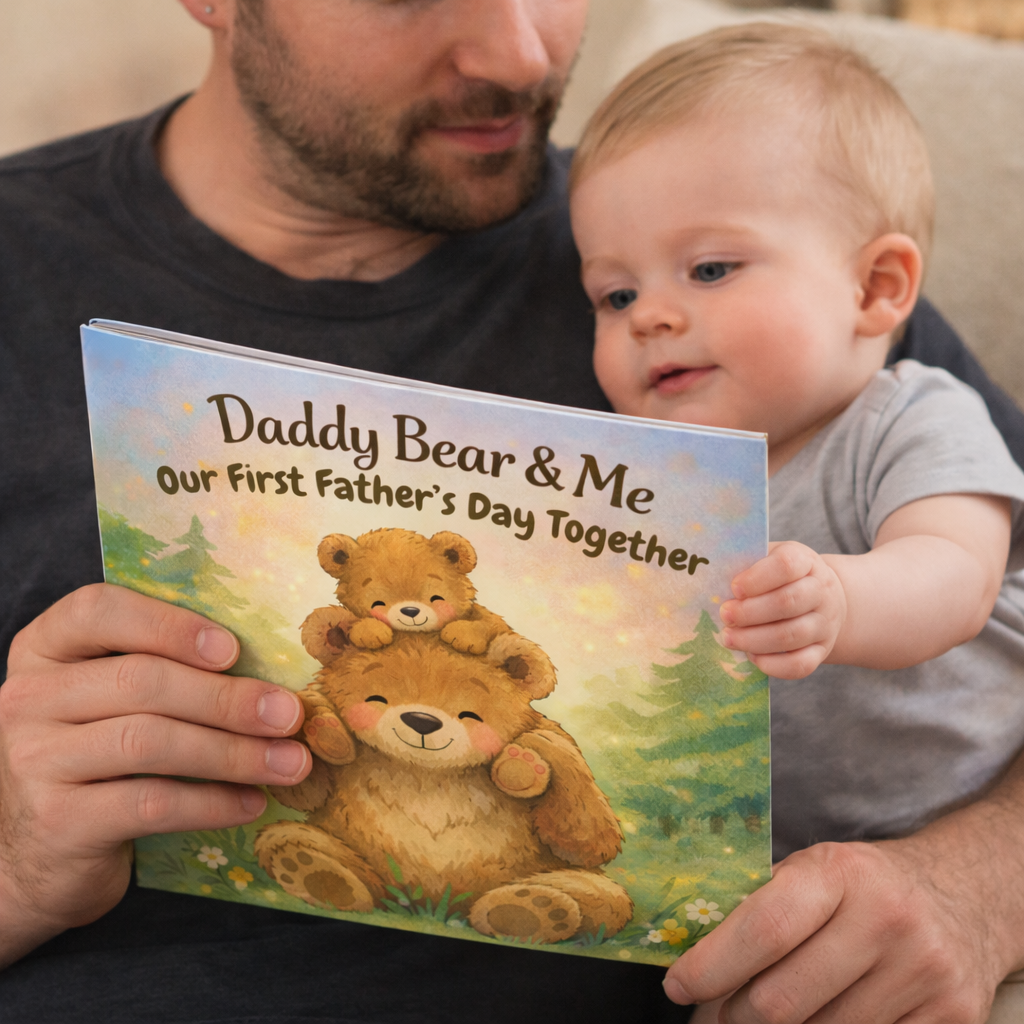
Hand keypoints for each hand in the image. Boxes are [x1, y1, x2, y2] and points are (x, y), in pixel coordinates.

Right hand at [0, 584, 311, 967]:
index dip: (170, 625)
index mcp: (46, 647)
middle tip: (289, 715)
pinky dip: (212, 802)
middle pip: (140, 681)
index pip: (98, 610)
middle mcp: (27, 697)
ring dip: (233, 752)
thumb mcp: (115, 702)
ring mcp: (34, 760)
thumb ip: (169, 670)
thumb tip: (273, 667)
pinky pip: (150, 802)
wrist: (43, 856)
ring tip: (290, 764)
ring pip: (150, 741)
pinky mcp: (56, 821)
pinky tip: (251, 803)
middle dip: (228, 698)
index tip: (233, 650)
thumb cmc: (100, 758)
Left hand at [663, 837, 1017, 1022]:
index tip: (678, 986)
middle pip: (783, 1000)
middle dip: (735, 1014)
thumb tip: (690, 949)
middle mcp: (886, 919)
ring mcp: (923, 973)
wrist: (962, 896)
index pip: (763, 928)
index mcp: (840, 873)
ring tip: (760, 1018)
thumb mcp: (814, 873)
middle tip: (715, 1013)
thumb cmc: (863, 886)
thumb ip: (759, 905)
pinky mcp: (953, 1017)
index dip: (712, 965)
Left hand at [720, 542, 845, 678]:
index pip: (786, 565)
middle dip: (749, 612)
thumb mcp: (767, 558)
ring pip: (792, 635)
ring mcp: (824, 623)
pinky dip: (773, 665)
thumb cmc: (781, 577)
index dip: (757, 578)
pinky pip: (800, 664)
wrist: (823, 598)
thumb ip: (745, 564)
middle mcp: (821, 592)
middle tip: (724, 615)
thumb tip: (711, 578)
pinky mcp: (821, 651)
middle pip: (788, 602)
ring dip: (754, 640)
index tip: (734, 588)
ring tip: (729, 638)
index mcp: (805, 562)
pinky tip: (752, 657)